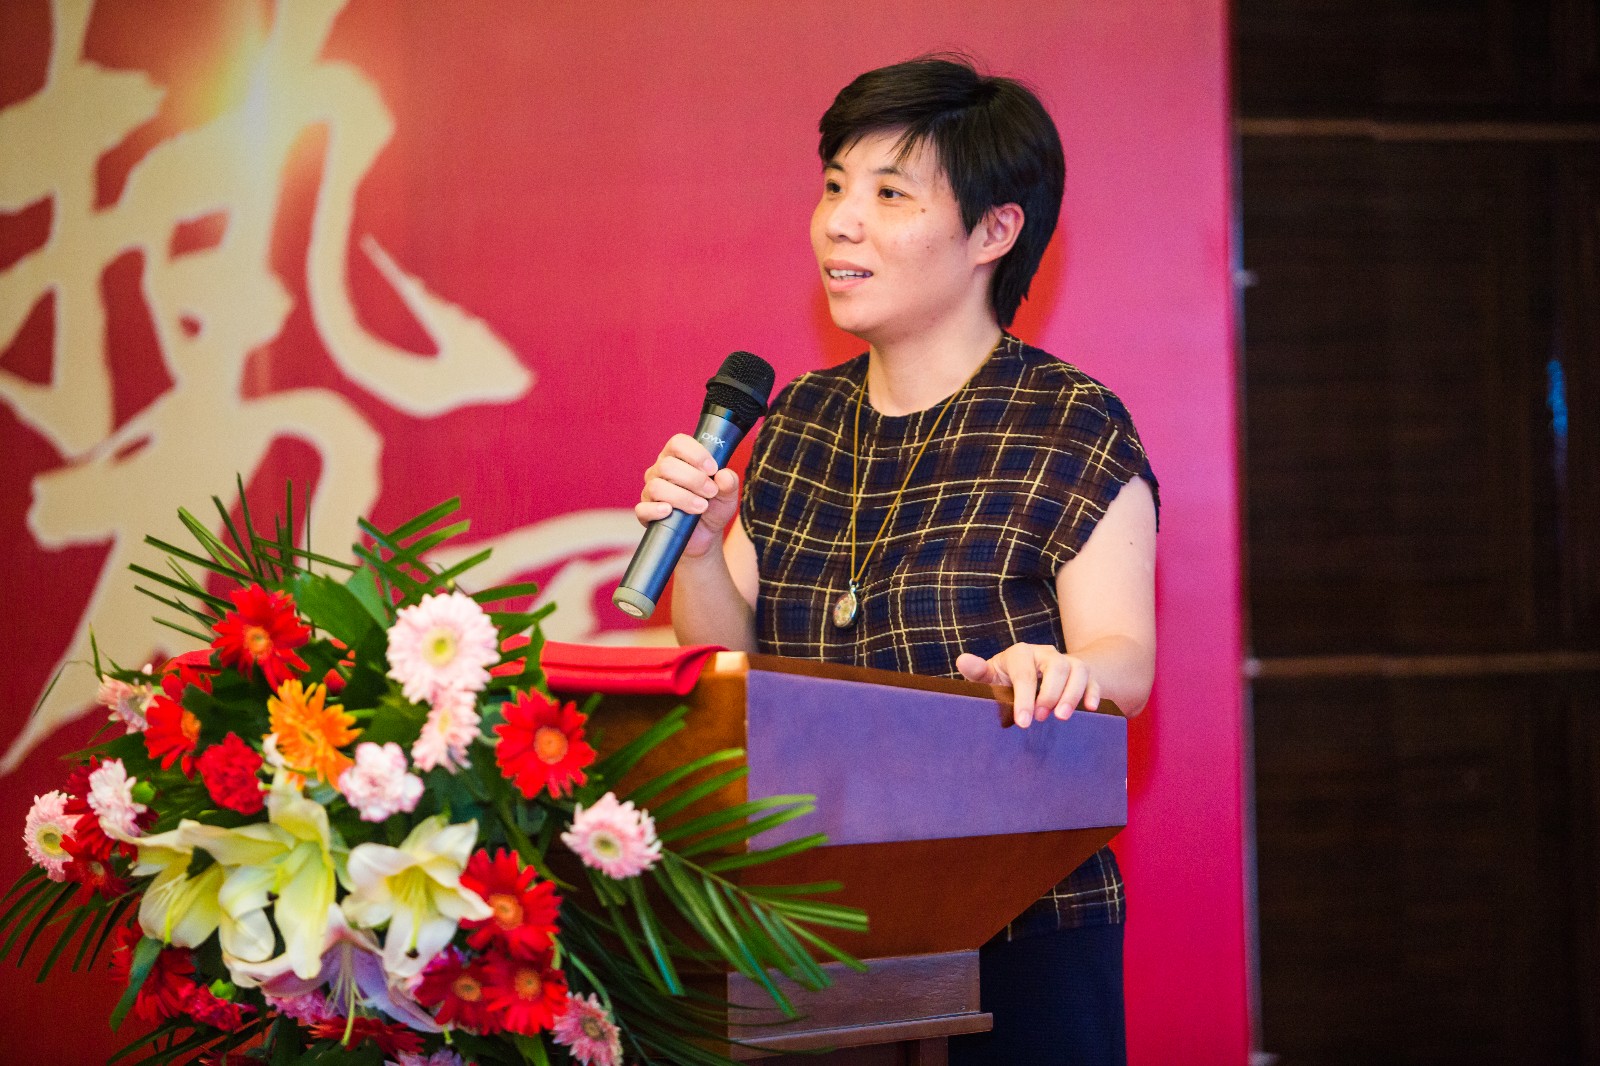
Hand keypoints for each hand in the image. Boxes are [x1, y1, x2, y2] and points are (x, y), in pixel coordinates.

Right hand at [635, 434, 741, 558]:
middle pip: (667, 465)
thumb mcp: (727, 494)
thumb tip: (724, 475)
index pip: (678, 443)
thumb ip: (729, 482)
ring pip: (656, 487)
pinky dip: (656, 510)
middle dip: (694, 479)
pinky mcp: (646, 513)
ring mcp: (650, 491)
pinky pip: (643, 509)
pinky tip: (670, 512)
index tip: (712, 469)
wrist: (706, 535)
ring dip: (682, 497)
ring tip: (701, 507)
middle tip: (711, 492)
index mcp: (678, 458)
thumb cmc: (714, 507)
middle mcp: (660, 471)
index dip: (695, 454)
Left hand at [956, 644, 1099, 727]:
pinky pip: (1093, 679)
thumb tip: (962, 660)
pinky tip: (1091, 709)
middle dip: (1050, 693)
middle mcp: (1046, 654)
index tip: (1023, 722)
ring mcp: (1068, 662)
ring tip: (1062, 717)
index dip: (1024, 698)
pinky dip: (1094, 692)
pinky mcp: (1085, 674)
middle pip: (1056, 666)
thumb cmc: (1007, 679)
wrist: (1036, 672)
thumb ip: (978, 672)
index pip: (1024, 673)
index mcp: (1021, 654)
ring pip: (1078, 670)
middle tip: (1042, 718)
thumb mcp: (991, 676)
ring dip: (1072, 694)